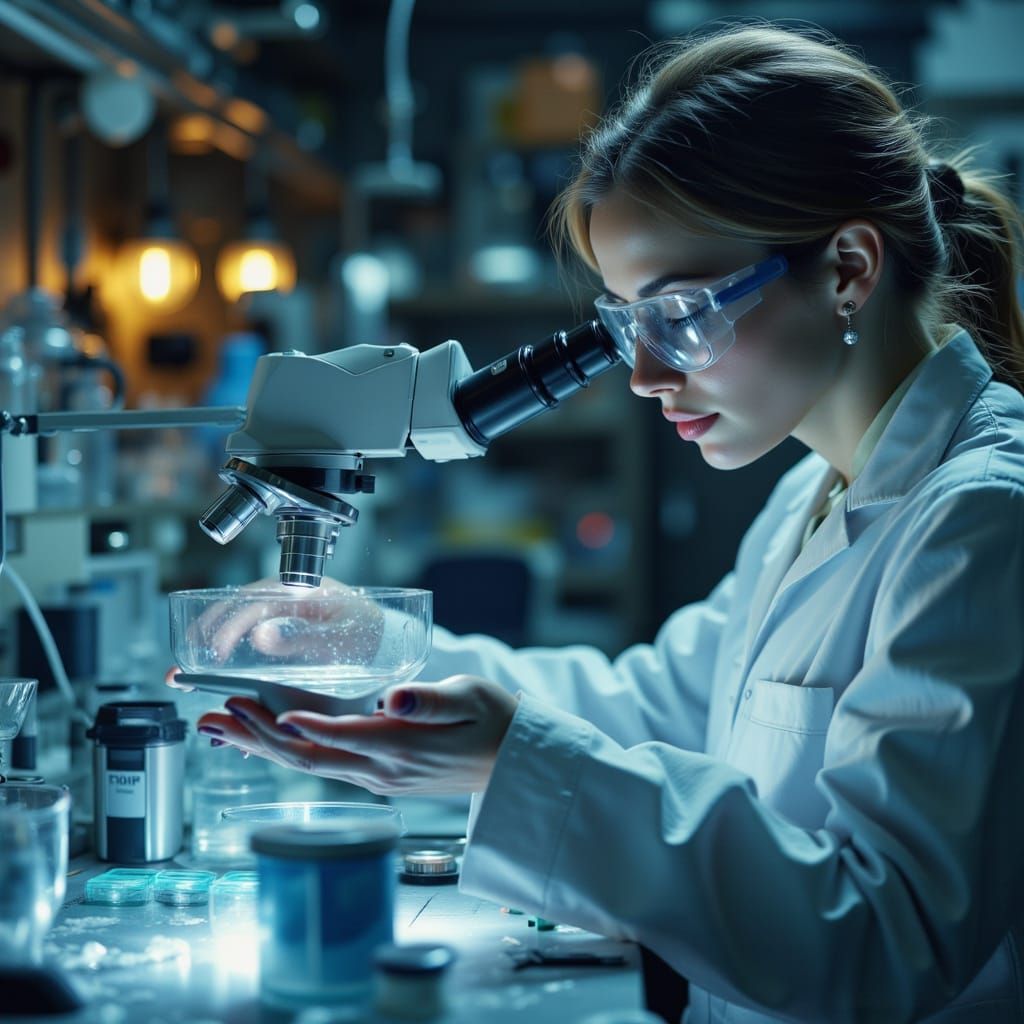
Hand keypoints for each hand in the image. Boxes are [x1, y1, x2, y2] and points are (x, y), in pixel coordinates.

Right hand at [188, 577, 383, 666]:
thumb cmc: (367, 631)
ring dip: (211, 644)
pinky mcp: (280, 634)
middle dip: (206, 634)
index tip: (215, 654)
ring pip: (237, 625)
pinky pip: (248, 641)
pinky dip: (230, 656)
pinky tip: (218, 679)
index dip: (229, 627)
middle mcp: (284, 599)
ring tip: (188, 670)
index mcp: (298, 590)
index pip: (252, 603)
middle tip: (183, 664)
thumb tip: (260, 634)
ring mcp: (280, 616)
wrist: (384, 638)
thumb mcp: (342, 636)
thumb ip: (305, 637)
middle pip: (235, 610)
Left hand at [195, 676, 518, 794]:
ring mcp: (379, 779)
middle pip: (307, 758)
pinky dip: (287, 751)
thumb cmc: (495, 723)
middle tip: (212, 716)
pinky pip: (324, 766)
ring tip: (219, 726)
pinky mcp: (380, 777)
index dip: (296, 725)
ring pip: (309, 765)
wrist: (514, 763)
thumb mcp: (470, 698)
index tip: (257, 707)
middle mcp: (383, 770)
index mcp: (402, 747)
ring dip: (261, 745)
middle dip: (255, 737)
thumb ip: (426, 701)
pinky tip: (265, 740)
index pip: (338, 737)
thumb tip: (390, 699)